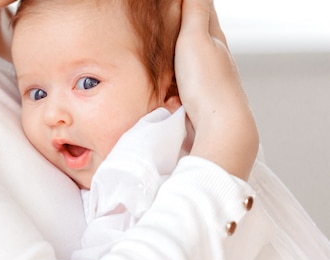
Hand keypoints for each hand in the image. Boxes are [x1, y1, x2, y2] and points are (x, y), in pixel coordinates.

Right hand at [175, 0, 257, 179]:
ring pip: (187, 63)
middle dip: (181, 28)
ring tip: (157, 50)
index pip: (203, 11)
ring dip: (174, 57)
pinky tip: (161, 83)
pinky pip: (179, 85)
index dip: (191, 3)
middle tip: (164, 20)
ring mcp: (205, 83)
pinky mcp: (195, 103)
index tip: (175, 2)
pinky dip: (170, 80)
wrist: (219, 128)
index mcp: (216, 39)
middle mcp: (214, 59)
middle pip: (196, 38)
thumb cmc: (208, 83)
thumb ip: (194, 11)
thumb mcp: (196, 38)